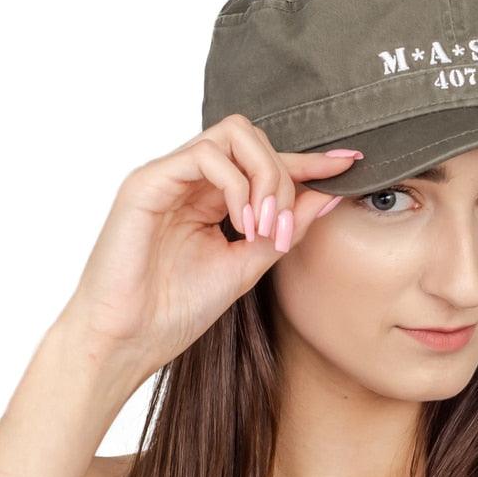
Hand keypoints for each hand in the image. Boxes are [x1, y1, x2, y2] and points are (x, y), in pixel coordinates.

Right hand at [58, 114, 358, 375]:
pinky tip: (242, 224)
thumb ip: (284, 231)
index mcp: (210, 199)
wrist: (128, 340)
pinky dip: (237, 186)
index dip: (308, 161)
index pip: (264, 162)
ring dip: (265, 180)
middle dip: (284, 176)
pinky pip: (206, 156)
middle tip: (283, 228)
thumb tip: (327, 196)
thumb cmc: (174, 311)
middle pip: (252, 137)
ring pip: (233, 135)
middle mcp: (189, 181)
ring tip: (263, 229)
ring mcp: (168, 177)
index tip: (349, 165)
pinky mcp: (147, 182)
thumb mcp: (246, 267)